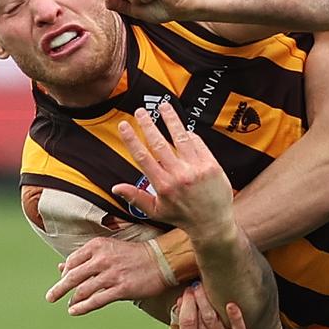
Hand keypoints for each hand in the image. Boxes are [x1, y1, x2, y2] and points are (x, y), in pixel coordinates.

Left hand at [46, 237, 167, 314]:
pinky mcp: (121, 289)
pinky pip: (96, 300)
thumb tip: (60, 267)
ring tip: (68, 305)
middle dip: (59, 289)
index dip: (65, 273)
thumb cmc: (135, 255)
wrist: (163, 260)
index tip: (63, 280)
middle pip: (72, 277)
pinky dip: (82, 307)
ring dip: (71, 300)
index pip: (72, 261)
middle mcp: (102, 259)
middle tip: (50, 297)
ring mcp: (112, 275)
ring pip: (82, 290)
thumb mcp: (109, 249)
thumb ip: (85, 258)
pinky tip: (74, 311)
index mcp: (98, 246)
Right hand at [109, 101, 234, 243]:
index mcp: (163, 185)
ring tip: (163, 106)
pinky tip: (183, 128)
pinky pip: (198, 144)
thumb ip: (136, 197)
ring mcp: (197, 169)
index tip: (124, 125)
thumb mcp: (156, 211)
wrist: (212, 223)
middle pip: (160, 144)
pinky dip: (190, 135)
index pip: (143, 157)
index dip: (132, 139)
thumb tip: (115, 187)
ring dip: (171, 120)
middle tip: (140, 110)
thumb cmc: (182, 217)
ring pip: (181, 138)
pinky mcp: (212, 165)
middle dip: (148, 124)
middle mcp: (179, 175)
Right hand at [174, 283, 252, 328]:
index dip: (187, 305)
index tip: (187, 291)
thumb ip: (179, 326)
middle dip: (198, 299)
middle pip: (202, 318)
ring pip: (217, 320)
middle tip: (197, 285)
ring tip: (207, 287)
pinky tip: (231, 304)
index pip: (187, 322)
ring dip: (211, 300)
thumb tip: (180, 301)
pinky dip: (235, 316)